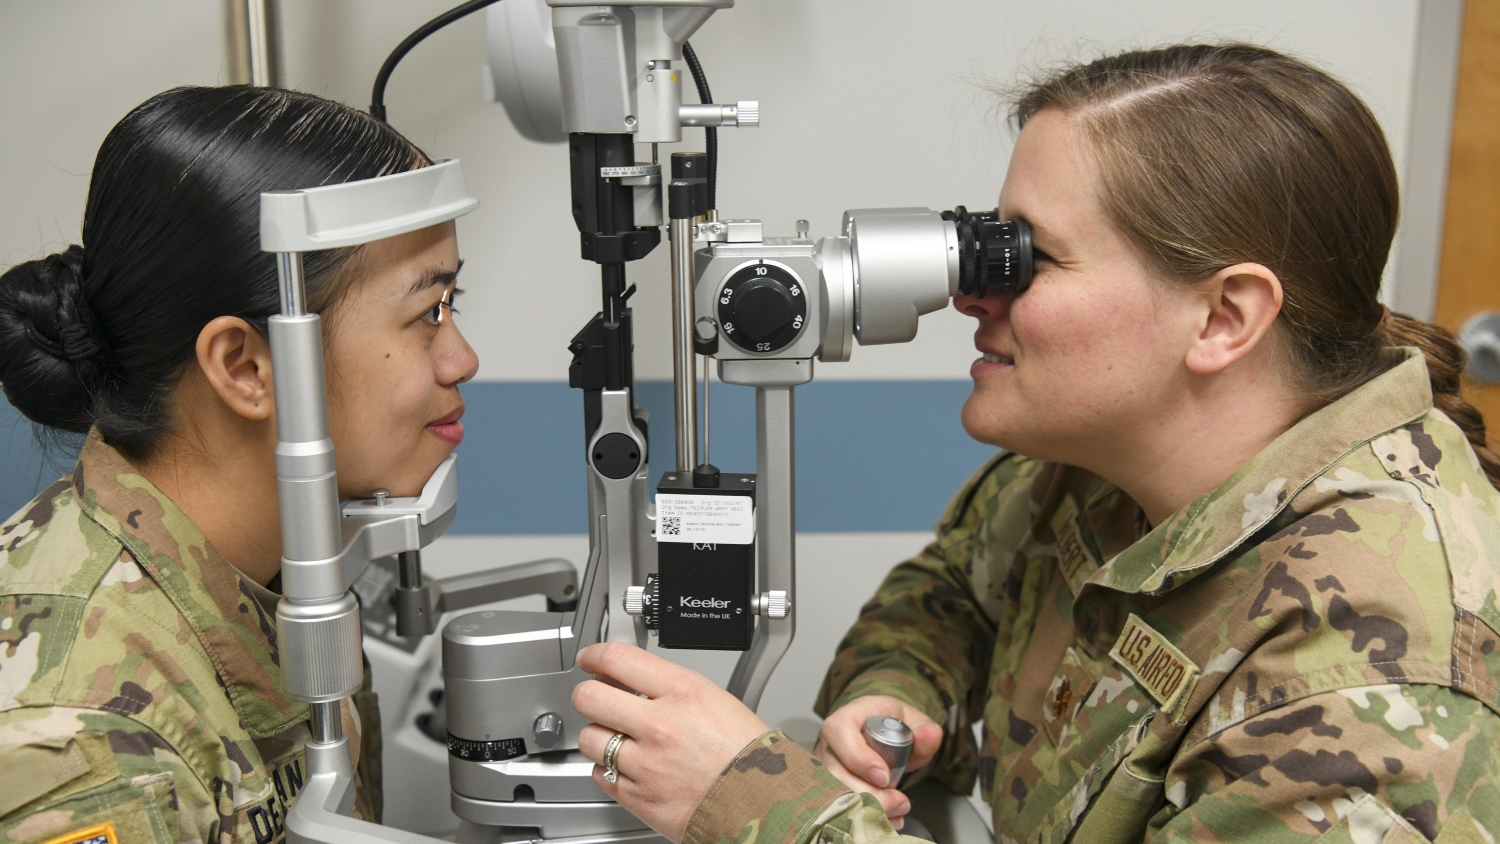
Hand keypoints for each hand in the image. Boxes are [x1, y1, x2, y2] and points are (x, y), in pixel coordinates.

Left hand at [572, 642, 772, 842]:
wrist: (764, 806)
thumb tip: (639, 681)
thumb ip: (673, 689)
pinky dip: (609, 770)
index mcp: (684, 693)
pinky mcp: (638, 797)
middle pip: (590, 697)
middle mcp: (660, 725)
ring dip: (599, 735)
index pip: (618, 659)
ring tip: (618, 736)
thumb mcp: (718, 700)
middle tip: (594, 696)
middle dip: (588, 693)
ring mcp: (645, 763)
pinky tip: (628, 766)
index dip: (595, 655)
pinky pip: (600, 775)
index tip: (590, 658)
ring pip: (590, 738)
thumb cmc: (750, 756)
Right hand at [815, 695, 943, 829]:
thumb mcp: (911, 721)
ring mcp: (825, 770)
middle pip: (835, 773)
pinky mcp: (829, 791)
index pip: (839, 733)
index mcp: (844, 719)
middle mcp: (828, 745)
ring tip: (898, 809)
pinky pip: (840, 809)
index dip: (859, 758)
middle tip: (900, 801)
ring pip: (835, 796)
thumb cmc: (890, 725)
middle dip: (869, 794)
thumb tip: (930, 734)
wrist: (882, 734)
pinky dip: (866, 819)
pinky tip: (888, 819)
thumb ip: (922, 728)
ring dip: (869, 810)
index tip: (885, 777)